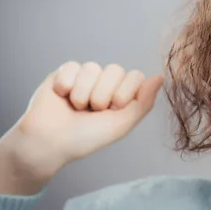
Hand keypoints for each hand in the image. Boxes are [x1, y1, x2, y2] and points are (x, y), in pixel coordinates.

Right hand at [9, 61, 162, 178]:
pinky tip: (61, 97)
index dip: (124, 94)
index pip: (135, 76)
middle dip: (102, 95)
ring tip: (76, 107)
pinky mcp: (65, 72)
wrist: (49, 142)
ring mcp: (86, 76)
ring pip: (92, 68)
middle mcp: (107, 82)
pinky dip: (66, 86)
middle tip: (92, 111)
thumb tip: (161, 77)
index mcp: (123, 93)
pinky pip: (72, 67)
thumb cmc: (86, 137)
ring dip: (83, 93)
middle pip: (115, 69)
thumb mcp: (121, 124)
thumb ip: (143, 102)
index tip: (113, 111)